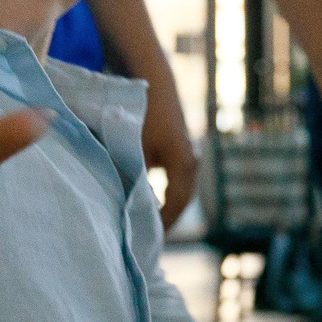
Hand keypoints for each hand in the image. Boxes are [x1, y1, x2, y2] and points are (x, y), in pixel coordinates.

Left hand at [142, 93, 199, 229]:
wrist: (153, 79)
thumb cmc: (143, 115)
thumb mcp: (135, 150)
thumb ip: (136, 179)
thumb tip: (129, 208)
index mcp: (183, 164)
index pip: (175, 204)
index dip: (162, 223)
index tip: (147, 240)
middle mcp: (191, 161)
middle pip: (182, 200)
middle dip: (167, 220)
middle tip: (149, 241)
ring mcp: (189, 155)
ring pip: (180, 190)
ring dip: (167, 208)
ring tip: (150, 227)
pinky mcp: (181, 150)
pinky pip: (177, 180)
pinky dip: (166, 194)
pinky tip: (152, 203)